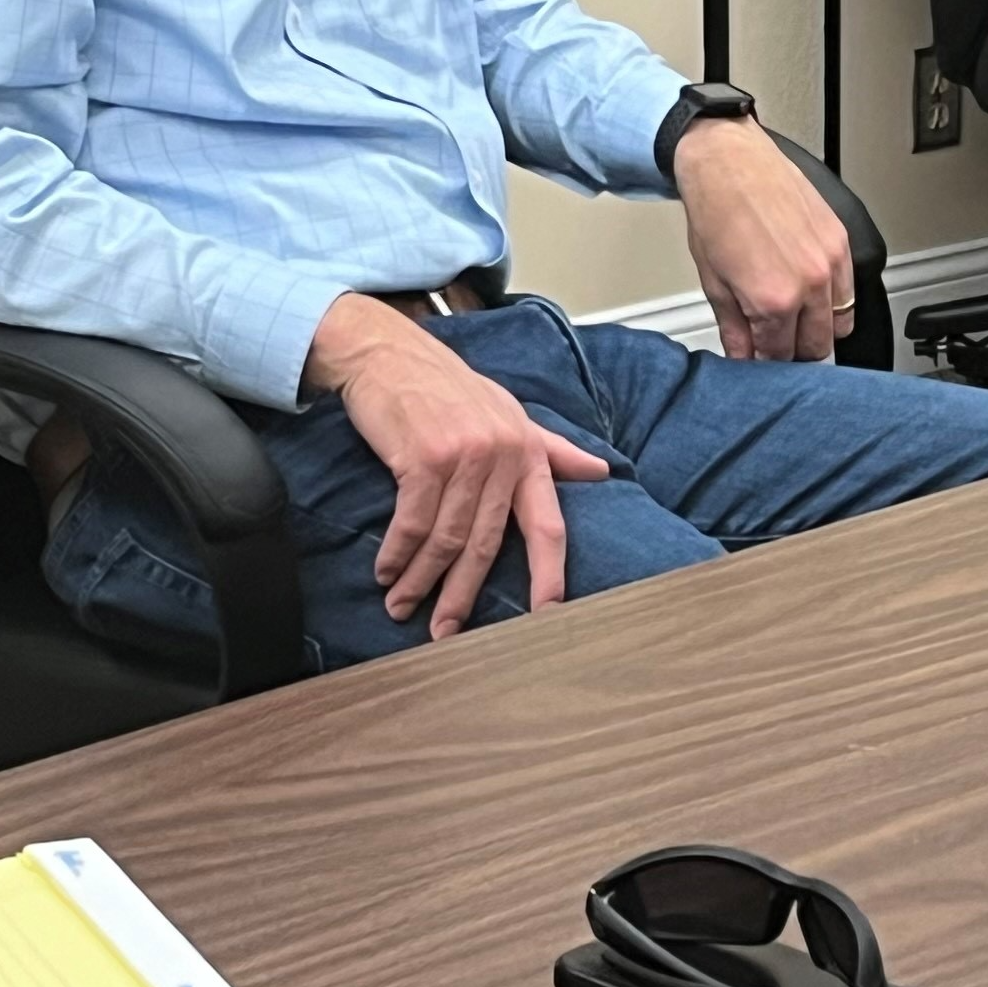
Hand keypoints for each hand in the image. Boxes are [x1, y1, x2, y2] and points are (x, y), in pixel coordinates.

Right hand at [305, 298, 611, 638]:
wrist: (391, 354)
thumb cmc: (451, 389)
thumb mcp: (509, 414)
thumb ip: (552, 450)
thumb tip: (601, 471)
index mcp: (528, 452)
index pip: (548, 524)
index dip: (550, 573)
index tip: (546, 615)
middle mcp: (502, 456)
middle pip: (486, 544)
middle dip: (462, 595)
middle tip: (445, 632)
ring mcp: (462, 456)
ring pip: (446, 539)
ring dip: (420, 580)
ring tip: (402, 606)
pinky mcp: (422, 457)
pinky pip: (412, 521)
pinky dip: (397, 553)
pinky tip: (386, 573)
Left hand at [673, 121, 851, 360]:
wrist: (729, 161)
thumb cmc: (716, 211)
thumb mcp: (713, 282)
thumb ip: (734, 328)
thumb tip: (743, 356)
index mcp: (773, 301)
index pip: (779, 356)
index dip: (766, 361)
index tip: (760, 357)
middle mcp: (809, 285)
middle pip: (815, 346)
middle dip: (793, 350)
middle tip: (775, 341)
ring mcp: (831, 262)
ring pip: (839, 323)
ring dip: (818, 329)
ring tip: (795, 319)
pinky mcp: (842, 242)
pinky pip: (849, 291)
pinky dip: (834, 301)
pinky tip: (811, 293)